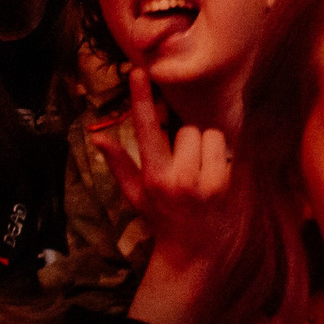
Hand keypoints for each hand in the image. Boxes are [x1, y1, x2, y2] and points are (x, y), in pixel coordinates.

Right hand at [100, 76, 235, 323]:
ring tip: (199, 169)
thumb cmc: (163, 218)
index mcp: (153, 177)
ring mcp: (203, 182)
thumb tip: (98, 137)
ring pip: (206, 133)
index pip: (145, 130)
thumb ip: (119, 164)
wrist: (196, 251)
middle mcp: (177, 178)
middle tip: (183, 163)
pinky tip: (214, 174)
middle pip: (185, 128)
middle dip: (184, 139)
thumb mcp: (136, 196)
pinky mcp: (225, 183)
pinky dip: (219, 154)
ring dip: (204, 145)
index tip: (139, 71)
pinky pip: (223, 145)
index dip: (141, 99)